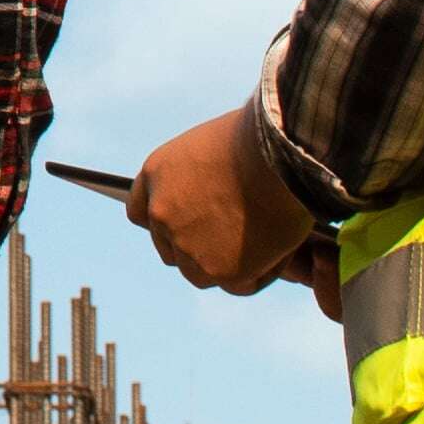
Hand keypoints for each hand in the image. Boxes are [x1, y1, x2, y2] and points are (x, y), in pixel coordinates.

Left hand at [126, 106, 333, 301]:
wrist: (282, 151)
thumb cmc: (262, 138)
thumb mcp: (216, 147)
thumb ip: (202, 178)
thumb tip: (216, 199)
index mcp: (156, 173)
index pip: (141, 211)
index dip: (165, 223)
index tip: (187, 225)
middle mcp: (161, 212)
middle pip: (169, 249)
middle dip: (195, 248)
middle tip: (232, 241)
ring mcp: (187, 244)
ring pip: (200, 273)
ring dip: (225, 266)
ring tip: (262, 248)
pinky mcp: (218, 269)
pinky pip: (238, 285)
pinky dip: (257, 276)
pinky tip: (277, 257)